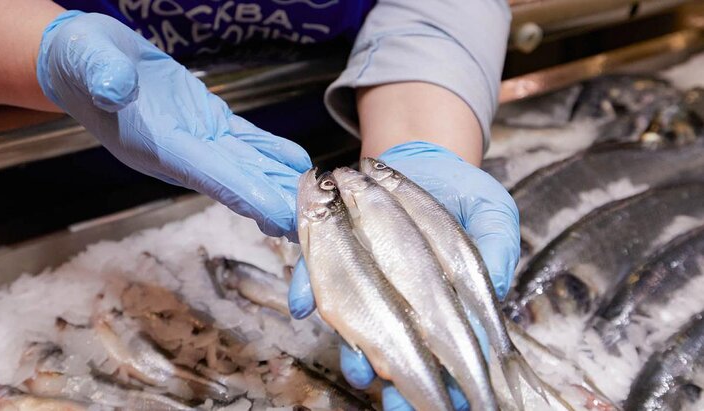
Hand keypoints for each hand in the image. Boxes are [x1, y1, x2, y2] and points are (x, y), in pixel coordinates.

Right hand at [37, 11, 310, 238]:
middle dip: (280, 207)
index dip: (252, 197)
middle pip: (243, 184)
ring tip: (321, 202)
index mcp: (160, 146)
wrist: (81, 62)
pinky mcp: (208, 122)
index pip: (215, 177)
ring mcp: (199, 140)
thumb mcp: (85, 59)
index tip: (285, 220)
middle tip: (321, 229)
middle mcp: (185, 153)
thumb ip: (102, 75)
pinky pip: (247, 141)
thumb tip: (115, 86)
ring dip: (284, 185)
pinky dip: (273, 152)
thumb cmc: (79, 63)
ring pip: (251, 166)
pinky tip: (298, 161)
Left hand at [288, 141, 519, 409]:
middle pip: (401, 351)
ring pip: (358, 326)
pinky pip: (320, 277)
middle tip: (394, 400)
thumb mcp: (493, 215)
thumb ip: (496, 252)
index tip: (446, 403)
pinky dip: (310, 289)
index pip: (449, 353)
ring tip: (359, 369)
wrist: (422, 159)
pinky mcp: (341, 254)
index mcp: (446, 301)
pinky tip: (306, 304)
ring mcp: (370, 281)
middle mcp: (404, 300)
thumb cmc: (463, 194)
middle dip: (397, 379)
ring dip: (354, 351)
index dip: (447, 383)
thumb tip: (496, 290)